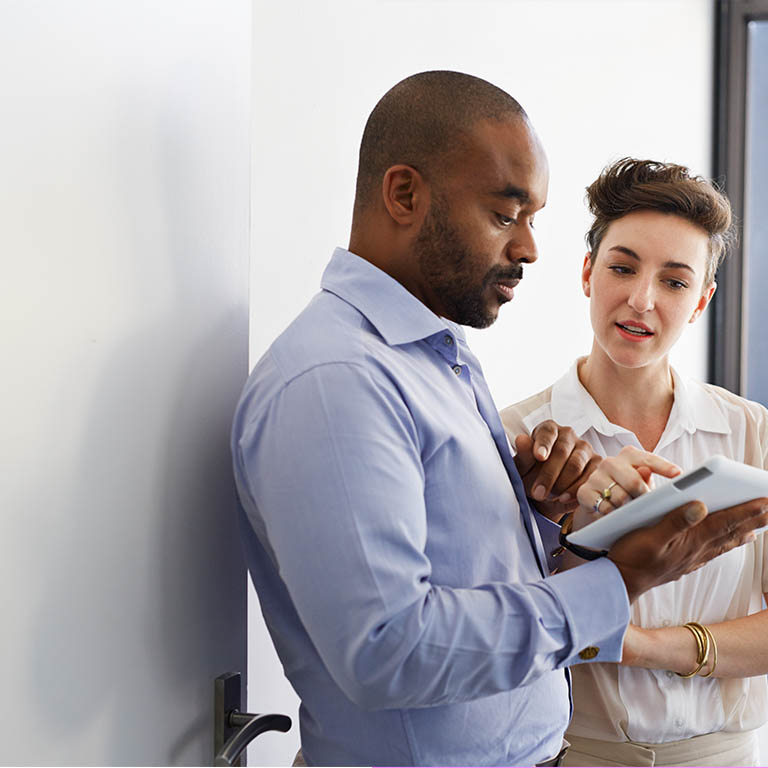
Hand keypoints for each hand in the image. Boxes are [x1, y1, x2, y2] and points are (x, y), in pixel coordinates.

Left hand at [514, 420, 600, 519]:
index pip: (547, 432)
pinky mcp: (596, 463)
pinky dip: (576, 490)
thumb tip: (521, 439)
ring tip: (549, 497)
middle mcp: (568, 435)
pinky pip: (589, 477)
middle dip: (548, 475)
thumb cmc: (532, 474)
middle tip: (537, 493)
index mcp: (548, 429)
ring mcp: (584, 448)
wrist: (547, 491)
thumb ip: (523, 455)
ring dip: (561, 484)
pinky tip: (563, 498)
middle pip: (561, 451)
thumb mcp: (523, 467)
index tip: (539, 457)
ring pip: (576, 465)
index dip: (543, 444)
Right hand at [574, 445, 680, 529]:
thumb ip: (651, 480)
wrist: (598, 508)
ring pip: (619, 497)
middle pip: (634, 481)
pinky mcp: (584, 492)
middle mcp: (611, 462)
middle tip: (649, 508)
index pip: (648, 459)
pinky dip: (612, 515)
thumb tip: (661, 476)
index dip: (663, 466)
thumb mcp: (643, 487)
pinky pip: (604, 507)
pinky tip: (614, 517)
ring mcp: (596, 476)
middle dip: (644, 498)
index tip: (679, 474)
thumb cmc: (628, 494)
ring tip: (631, 514)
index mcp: (629, 456)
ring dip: (628, 510)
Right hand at [609, 497, 767, 602]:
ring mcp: (690, 558)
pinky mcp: (683, 564)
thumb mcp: (648, 536)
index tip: (764, 500)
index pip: (723, 522)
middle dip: (752, 520)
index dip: (745, 511)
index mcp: (689, 540)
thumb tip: (700, 505)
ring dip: (743, 533)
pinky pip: (713, 553)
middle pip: (729, 532)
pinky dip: (726, 546)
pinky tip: (729, 544)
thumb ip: (674, 521)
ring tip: (758, 527)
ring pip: (723, 543)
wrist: (620, 583)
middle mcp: (695, 550)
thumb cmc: (631, 557)